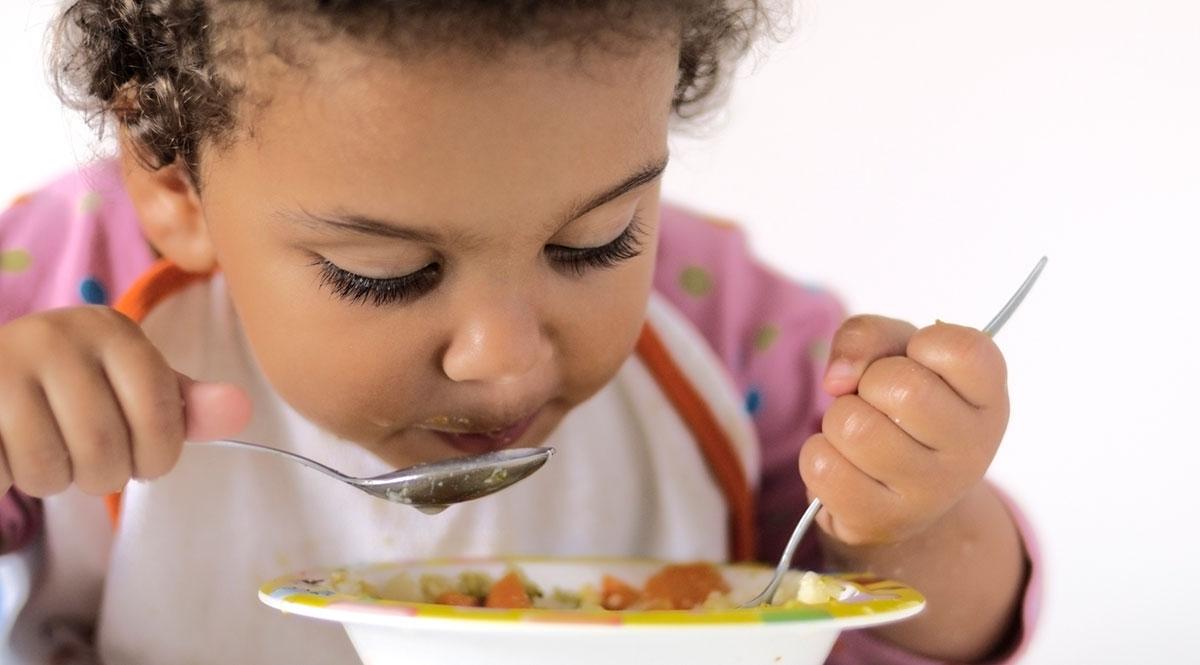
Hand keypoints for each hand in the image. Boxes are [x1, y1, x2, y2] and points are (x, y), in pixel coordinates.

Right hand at [0, 306, 251, 497]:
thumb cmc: (71, 388)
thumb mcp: (133, 387)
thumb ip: (186, 406)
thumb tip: (241, 410)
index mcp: (111, 330)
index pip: (161, 413)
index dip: (157, 455)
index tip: (145, 460)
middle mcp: (56, 336)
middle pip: (105, 449)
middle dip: (104, 476)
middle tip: (89, 460)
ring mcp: (2, 367)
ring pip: (50, 470)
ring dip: (53, 482)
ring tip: (45, 451)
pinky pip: (3, 474)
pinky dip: (10, 481)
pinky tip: (8, 451)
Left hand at [798, 315, 1008, 545]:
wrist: (895, 491)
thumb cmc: (900, 406)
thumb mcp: (895, 351)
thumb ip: (867, 336)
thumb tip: (837, 379)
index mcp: (988, 398)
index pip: (959, 350)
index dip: (921, 344)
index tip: (917, 362)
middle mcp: (973, 449)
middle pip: (897, 385)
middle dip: (868, 383)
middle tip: (879, 402)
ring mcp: (932, 492)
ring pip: (853, 425)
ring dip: (837, 420)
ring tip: (859, 434)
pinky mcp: (884, 520)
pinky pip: (823, 467)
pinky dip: (818, 455)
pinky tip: (844, 465)